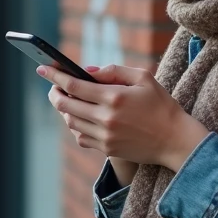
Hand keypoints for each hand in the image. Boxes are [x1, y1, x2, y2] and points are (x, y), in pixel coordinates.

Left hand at [40, 63, 209, 171]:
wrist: (175, 140)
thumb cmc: (161, 104)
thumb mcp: (143, 77)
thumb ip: (113, 71)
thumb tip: (86, 71)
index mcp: (114, 97)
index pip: (74, 85)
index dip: (55, 76)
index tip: (42, 68)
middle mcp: (106, 118)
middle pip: (66, 105)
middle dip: (54, 93)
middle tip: (53, 86)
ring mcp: (105, 136)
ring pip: (71, 122)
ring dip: (65, 110)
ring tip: (68, 100)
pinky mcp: (107, 149)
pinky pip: (81, 138)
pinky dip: (76, 126)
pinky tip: (81, 118)